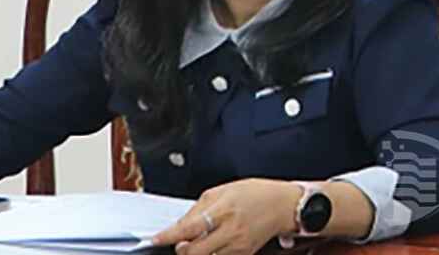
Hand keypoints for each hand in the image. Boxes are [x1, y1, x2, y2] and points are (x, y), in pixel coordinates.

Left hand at [152, 179, 299, 254]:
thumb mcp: (225, 190)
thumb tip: (180, 225)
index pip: (189, 228)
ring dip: (196, 253)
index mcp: (224, 209)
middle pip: (193, 251)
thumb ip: (199, 208)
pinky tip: (214, 244)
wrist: (285, 205)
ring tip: (201, 240)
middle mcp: (230, 230)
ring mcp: (237, 246)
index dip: (168, 236)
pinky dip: (211, 254)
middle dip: (181, 249)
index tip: (154, 239)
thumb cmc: (256, 193)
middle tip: (180, 241)